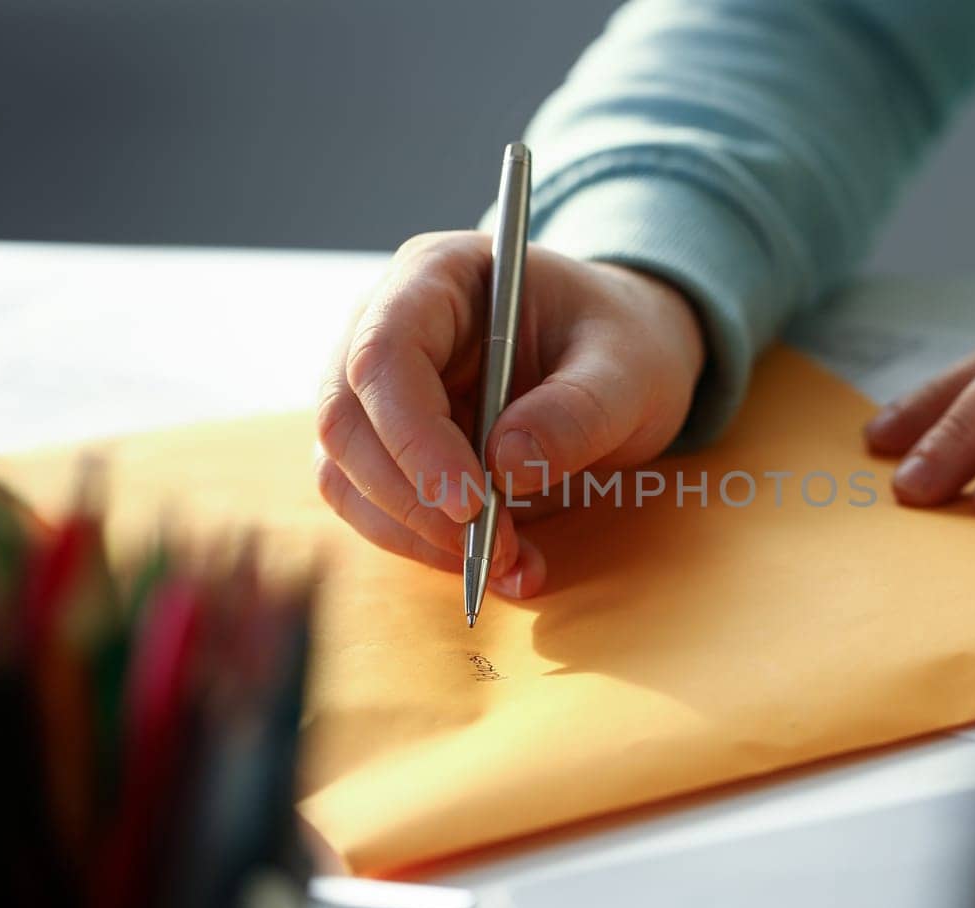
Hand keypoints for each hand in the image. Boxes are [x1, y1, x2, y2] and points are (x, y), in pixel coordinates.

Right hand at [316, 232, 703, 597]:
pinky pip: (374, 506)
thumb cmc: (620, 344)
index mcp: (437, 276)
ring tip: (508, 563)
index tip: (469, 502)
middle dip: (413, 499)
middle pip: (346, 420)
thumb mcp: (628, 369)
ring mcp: (376, 389)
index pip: (384, 353)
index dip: (413, 435)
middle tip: (493, 547)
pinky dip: (427, 547)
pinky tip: (503, 564)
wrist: (619, 360)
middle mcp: (385, 324)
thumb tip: (506, 466)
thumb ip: (577, 411)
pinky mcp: (386, 445)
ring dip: (416, 534)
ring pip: (345, 473)